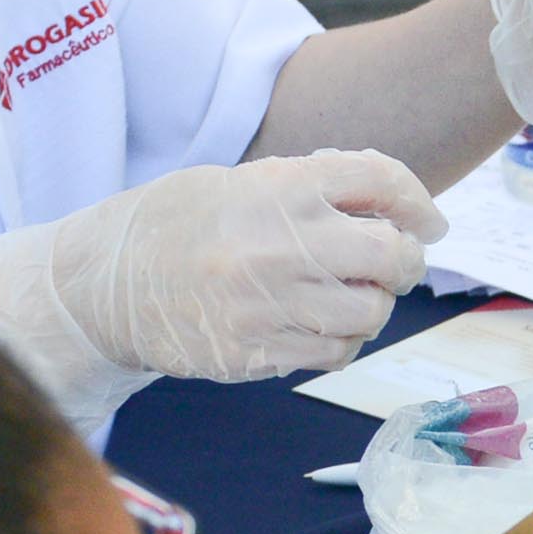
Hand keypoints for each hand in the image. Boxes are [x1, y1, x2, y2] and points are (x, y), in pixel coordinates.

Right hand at [0, 148, 444, 415]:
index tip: (429, 221)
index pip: (381, 180)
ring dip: (374, 306)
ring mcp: (266, 304)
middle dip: (406, 261)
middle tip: (398, 264)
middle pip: (390, 256)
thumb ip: (312, 190)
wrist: (104, 281)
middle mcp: (278, 244)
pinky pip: (333, 353)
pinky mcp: (254, 352)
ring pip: (369, 314)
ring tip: (353, 297)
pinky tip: (322, 326)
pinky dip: (342, 341)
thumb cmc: (178, 223)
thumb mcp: (239, 182)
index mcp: (277, 187)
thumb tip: (397, 211)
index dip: (418, 203)